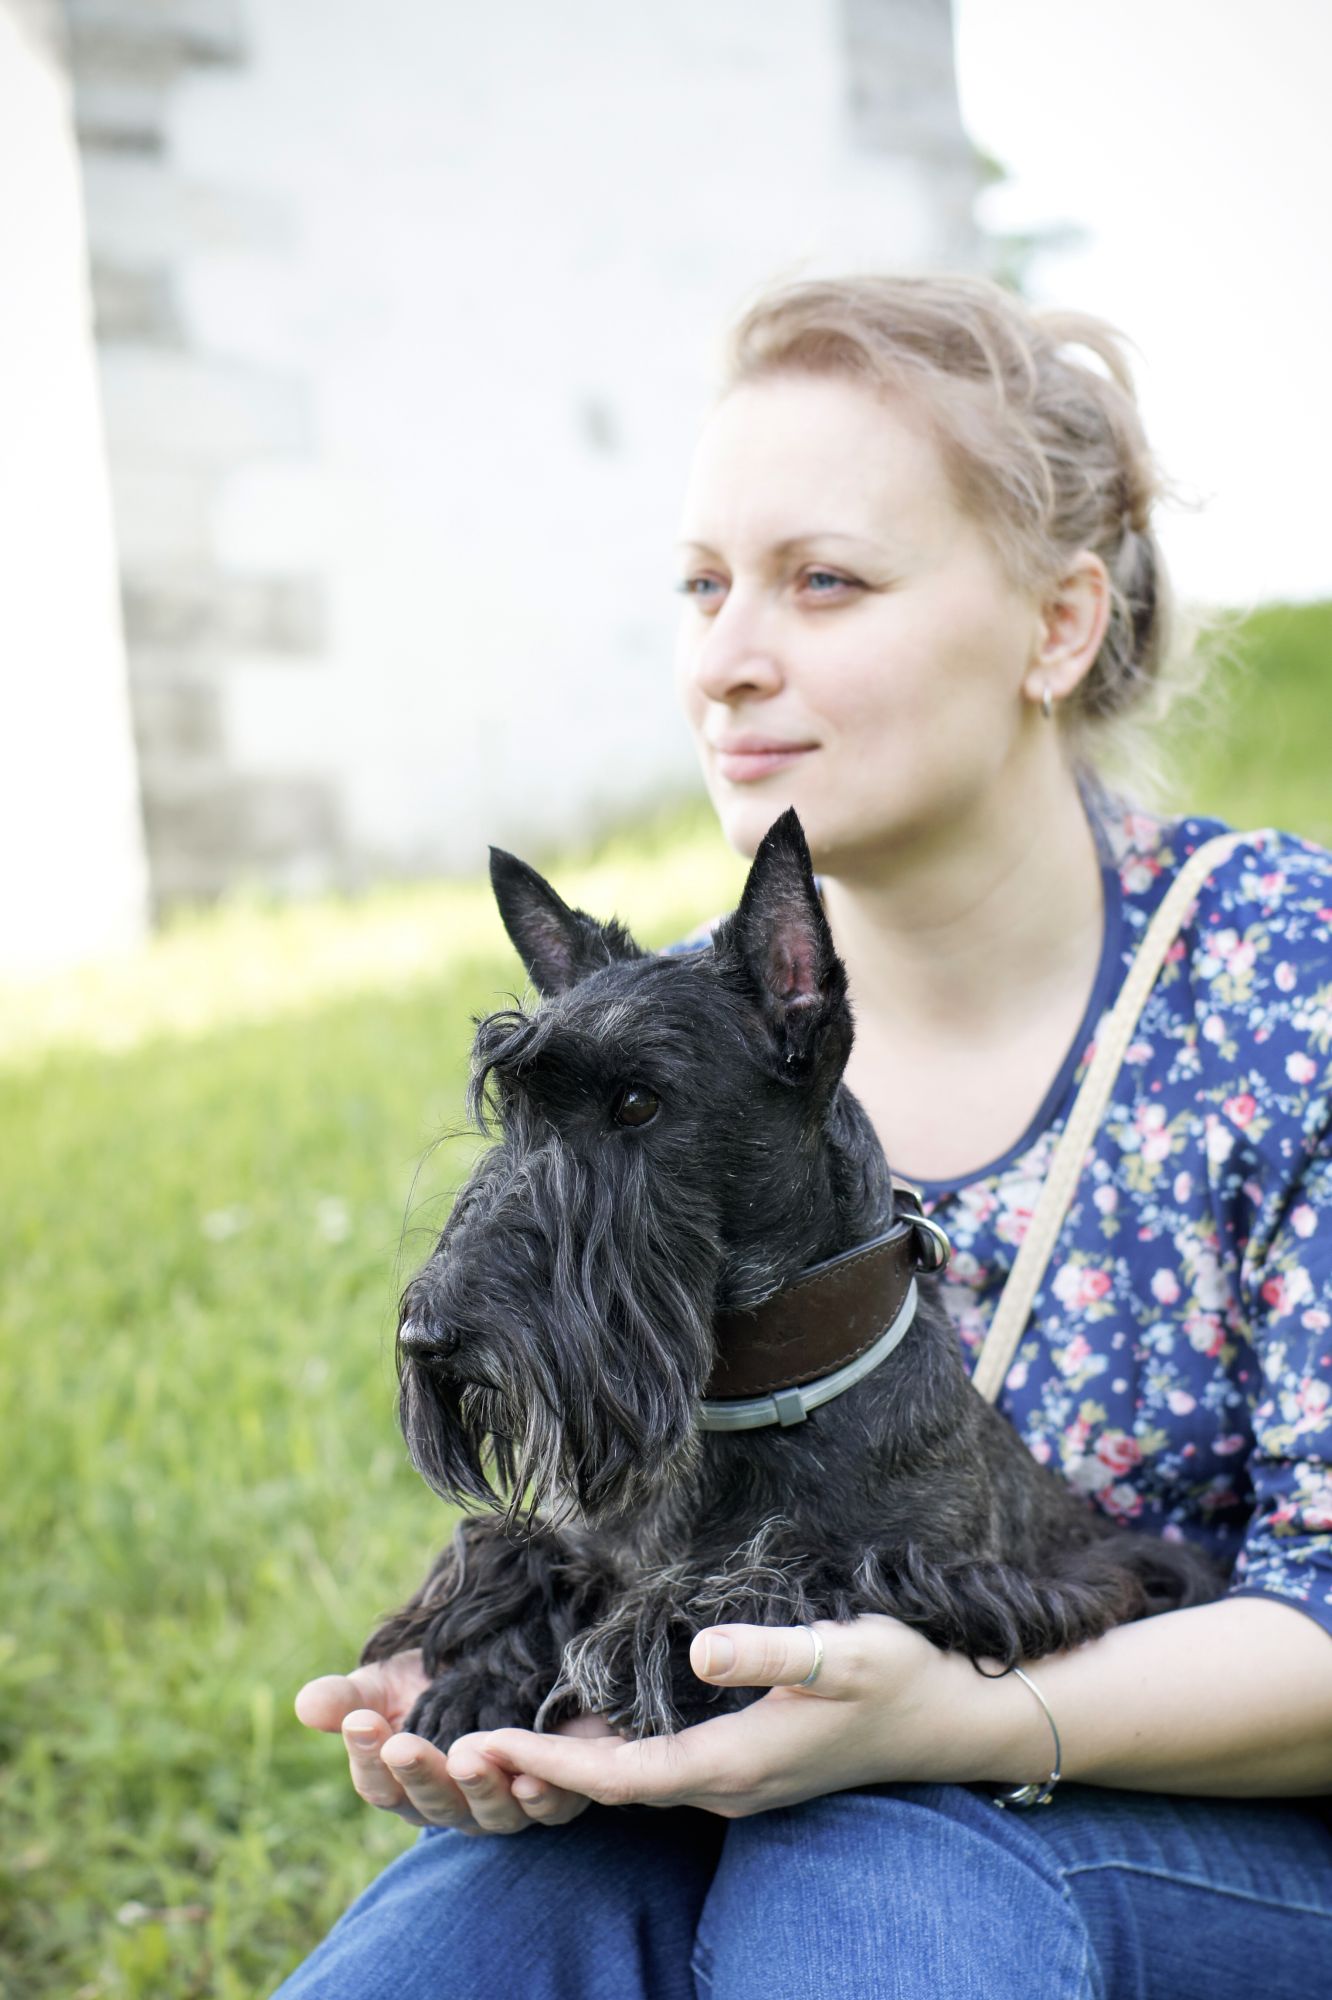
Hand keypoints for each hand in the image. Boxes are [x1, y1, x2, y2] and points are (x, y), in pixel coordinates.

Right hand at [294, 1650, 614, 1833]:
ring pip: (491, 1812)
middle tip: (403, 1744)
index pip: (380, 1784)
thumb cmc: (440, 1681)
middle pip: (433, 1803)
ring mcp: (507, 1804)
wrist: (513, 1665)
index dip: (367, 1757)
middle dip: (418, 1774)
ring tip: (466, 1756)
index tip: (361, 1721)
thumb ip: (349, 1698)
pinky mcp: (559, 1791)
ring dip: (478, 1787)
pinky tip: (532, 1778)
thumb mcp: (390, 1683)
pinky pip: (552, 1808)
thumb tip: (305, 1705)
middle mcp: (457, 1804)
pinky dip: (542, 1797)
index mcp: (409, 1785)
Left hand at [444, 1617, 1025, 1818]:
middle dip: (529, 1770)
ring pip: (626, 1784)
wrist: (954, 1721)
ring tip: (483, 1742)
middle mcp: (724, 1784)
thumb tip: (702, 1652)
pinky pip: (652, 1772)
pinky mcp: (744, 1766)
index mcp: (734, 1763)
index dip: (544, 1761)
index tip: (474, 1743)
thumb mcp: (842, 1650)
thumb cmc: (899, 1675)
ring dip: (557, 1767)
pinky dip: (599, 1758)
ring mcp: (734, 1781)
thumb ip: (769, 1652)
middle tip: (446, 1747)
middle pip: (608, 1788)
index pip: (617, 1775)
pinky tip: (570, 1731)